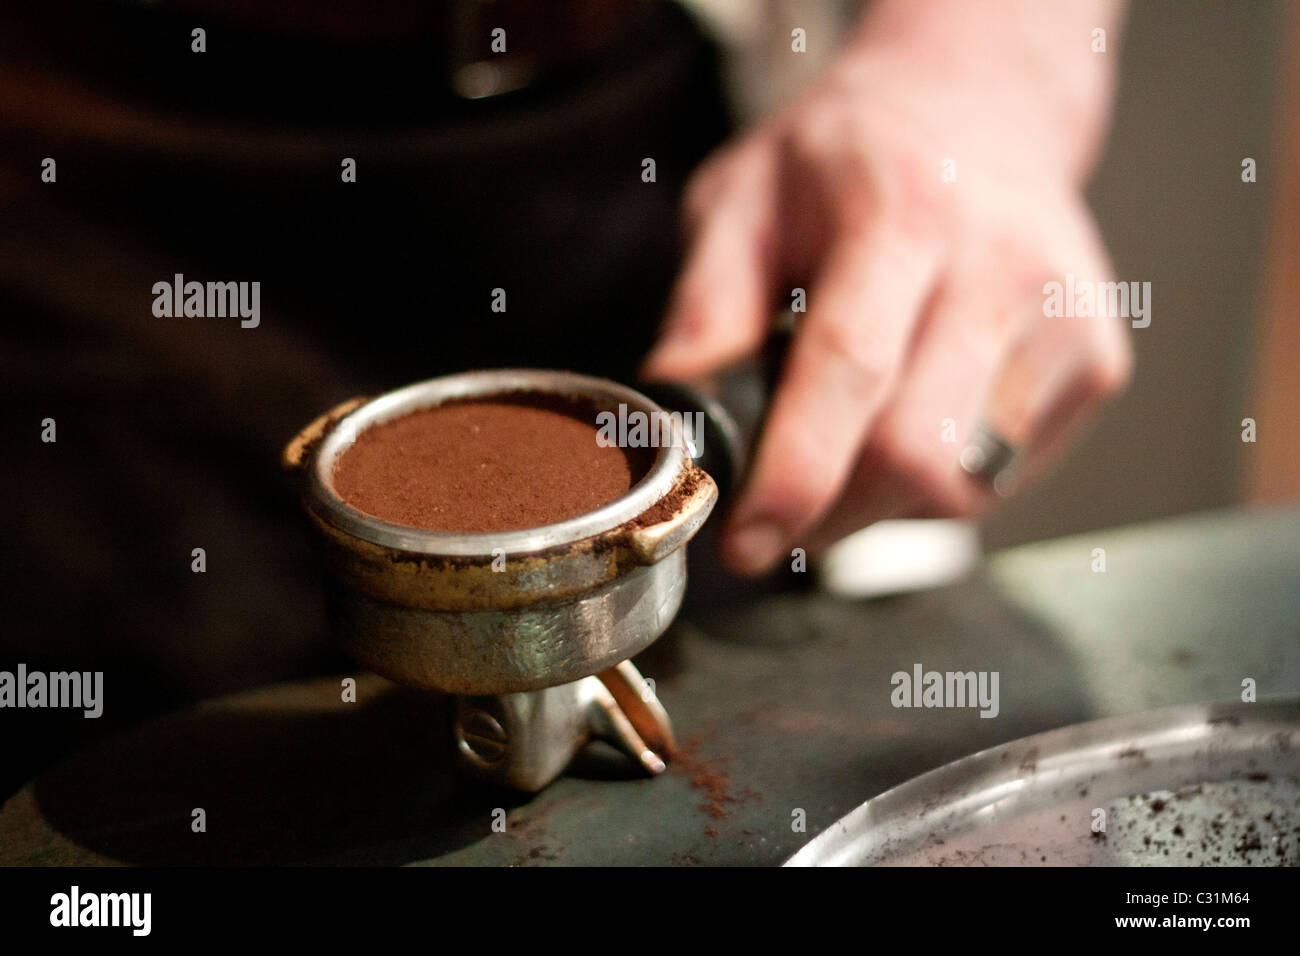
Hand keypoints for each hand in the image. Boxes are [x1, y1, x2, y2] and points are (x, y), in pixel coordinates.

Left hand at [643, 1, 1132, 574]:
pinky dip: (936, 482)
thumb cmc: (847, 160)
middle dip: (831, 511)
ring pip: (961, 487)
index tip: (744, 540)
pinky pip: (1000, 480)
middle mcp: (1002, 264)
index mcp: (902, 211)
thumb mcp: (743, 197)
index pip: (852, 367)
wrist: (979, 110)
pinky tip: (912, 416)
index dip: (795, 473)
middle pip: (915, 454)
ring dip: (882, 501)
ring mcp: (1066, 319)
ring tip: (850, 433)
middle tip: (780, 504)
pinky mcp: (1097, 364)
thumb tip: (676, 409)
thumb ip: (707, 303)